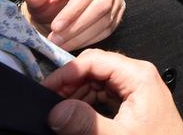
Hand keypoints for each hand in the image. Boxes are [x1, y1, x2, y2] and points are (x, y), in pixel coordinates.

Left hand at [22, 0, 124, 51]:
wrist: (58, 9)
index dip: (73, 10)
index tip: (55, 27)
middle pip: (102, 5)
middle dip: (78, 26)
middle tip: (57, 40)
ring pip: (106, 20)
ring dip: (82, 36)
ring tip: (61, 44)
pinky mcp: (117, 14)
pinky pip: (108, 30)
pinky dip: (89, 40)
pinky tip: (72, 44)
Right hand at [44, 49, 182, 134]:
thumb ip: (87, 123)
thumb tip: (55, 111)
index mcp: (138, 75)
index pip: (94, 60)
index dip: (67, 73)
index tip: (45, 91)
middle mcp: (138, 75)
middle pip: (95, 67)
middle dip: (70, 84)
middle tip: (49, 105)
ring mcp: (136, 87)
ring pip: (98, 81)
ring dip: (77, 95)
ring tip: (60, 115)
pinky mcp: (133, 101)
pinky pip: (105, 94)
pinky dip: (87, 103)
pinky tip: (76, 117)